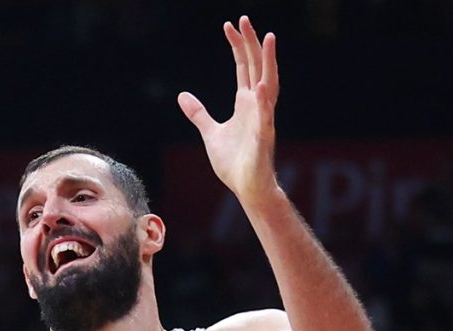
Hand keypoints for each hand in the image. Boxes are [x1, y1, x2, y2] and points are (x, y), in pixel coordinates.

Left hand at [178, 15, 279, 204]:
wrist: (247, 188)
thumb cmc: (234, 162)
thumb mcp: (211, 133)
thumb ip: (199, 113)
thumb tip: (182, 96)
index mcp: (246, 103)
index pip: (243, 67)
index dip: (237, 46)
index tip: (229, 25)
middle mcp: (258, 106)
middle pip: (256, 67)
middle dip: (251, 43)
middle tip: (244, 19)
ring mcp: (263, 120)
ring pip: (269, 84)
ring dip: (268, 62)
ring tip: (268, 39)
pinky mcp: (263, 138)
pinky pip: (265, 117)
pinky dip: (265, 102)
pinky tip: (263, 86)